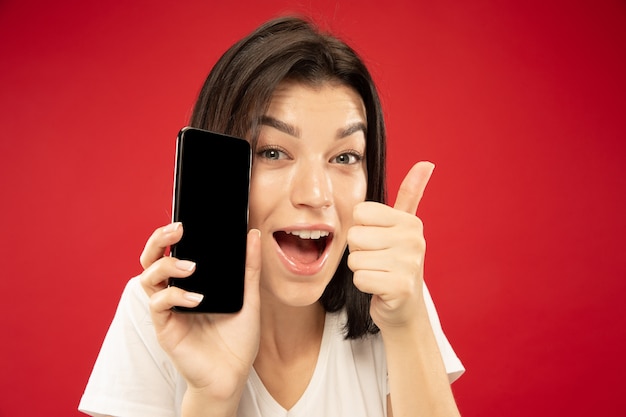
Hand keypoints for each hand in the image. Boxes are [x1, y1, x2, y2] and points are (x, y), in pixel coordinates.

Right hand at [138, 223, 261, 399]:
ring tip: (190, 266)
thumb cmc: (237, 339)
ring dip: (166, 265)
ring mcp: (168, 310)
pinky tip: (196, 298)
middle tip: (176, 229)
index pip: (173, 251)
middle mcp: (175, 292)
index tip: (186, 219)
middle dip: (158, 239)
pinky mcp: (165, 327)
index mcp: (191, 283)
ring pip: (147, 277)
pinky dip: (175, 296)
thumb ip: (249, 268)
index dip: (171, 234)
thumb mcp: (249, 297)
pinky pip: (158, 305)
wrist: (232, 374)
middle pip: (151, 259)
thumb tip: (252, 234)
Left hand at [347, 161, 433, 329]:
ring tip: (379, 274)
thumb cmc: (395, 263)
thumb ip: (410, 194)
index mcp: (410, 222)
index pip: (360, 213)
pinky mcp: (400, 287)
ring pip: (355, 258)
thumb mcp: (401, 227)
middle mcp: (413, 239)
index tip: (378, 242)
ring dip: (362, 270)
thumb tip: (427, 163)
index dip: (361, 230)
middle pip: (355, 236)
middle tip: (378, 262)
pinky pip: (360, 278)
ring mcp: (409, 263)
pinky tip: (380, 288)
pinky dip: (364, 286)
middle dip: (360, 252)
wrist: (404, 308)